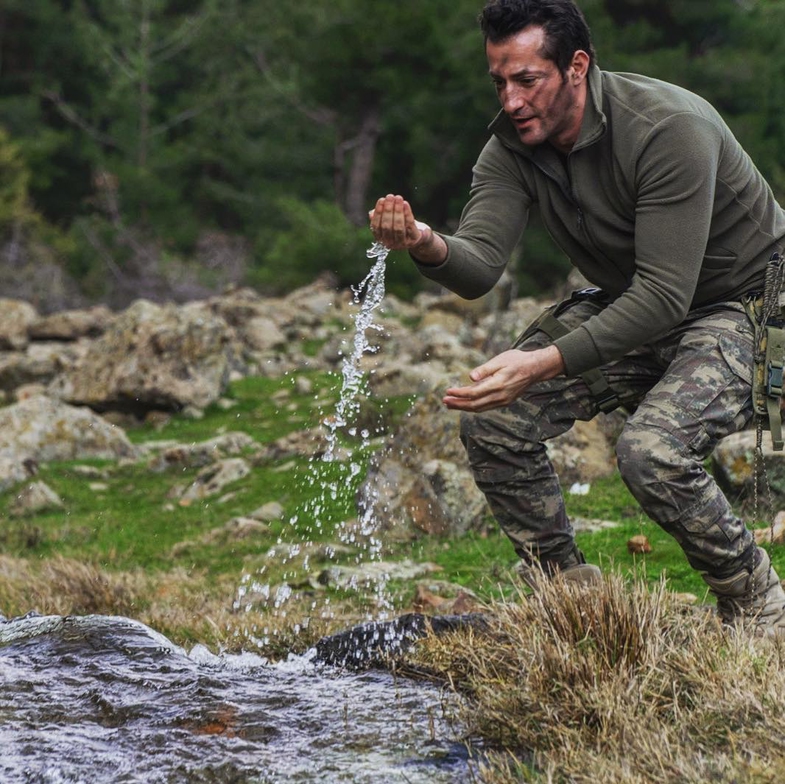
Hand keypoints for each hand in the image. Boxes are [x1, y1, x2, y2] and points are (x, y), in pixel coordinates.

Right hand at [369, 194, 431, 250]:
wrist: (418, 235)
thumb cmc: (401, 225)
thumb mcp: (389, 221)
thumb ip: (380, 218)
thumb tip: (371, 213)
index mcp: (381, 239)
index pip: (376, 226)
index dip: (378, 212)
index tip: (382, 200)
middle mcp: (390, 243)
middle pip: (387, 226)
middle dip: (388, 210)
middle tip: (390, 196)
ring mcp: (403, 243)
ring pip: (398, 226)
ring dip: (397, 211)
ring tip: (398, 198)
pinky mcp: (414, 238)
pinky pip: (410, 225)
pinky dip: (407, 213)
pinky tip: (405, 203)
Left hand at [443, 346, 564, 411]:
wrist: (535, 368)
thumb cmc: (517, 360)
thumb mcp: (500, 360)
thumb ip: (485, 370)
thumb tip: (470, 377)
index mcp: (498, 385)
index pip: (474, 393)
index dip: (459, 394)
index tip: (448, 391)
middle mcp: (500, 396)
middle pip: (474, 404)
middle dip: (458, 404)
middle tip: (444, 401)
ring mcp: (503, 400)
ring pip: (480, 408)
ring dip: (464, 407)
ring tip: (451, 404)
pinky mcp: (504, 401)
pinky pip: (486, 406)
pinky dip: (474, 406)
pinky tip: (465, 403)